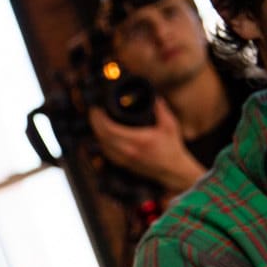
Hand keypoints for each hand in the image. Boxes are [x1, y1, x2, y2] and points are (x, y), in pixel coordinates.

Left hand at [88, 100, 205, 192]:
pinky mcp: (122, 164)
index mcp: (138, 140)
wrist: (172, 170)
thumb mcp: (170, 125)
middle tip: (94, 111)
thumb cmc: (172, 148)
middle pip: (101, 135)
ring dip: (97, 131)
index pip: (110, 128)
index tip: (97, 108)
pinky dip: (102, 141)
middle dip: (94, 122)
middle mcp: (128, 150)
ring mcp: (123, 159)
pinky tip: (103, 133)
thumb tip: (154, 97)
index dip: (99, 118)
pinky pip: (106, 151)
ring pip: (101, 144)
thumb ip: (161, 110)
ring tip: (97, 120)